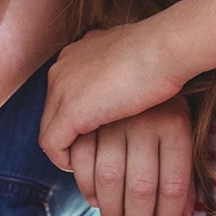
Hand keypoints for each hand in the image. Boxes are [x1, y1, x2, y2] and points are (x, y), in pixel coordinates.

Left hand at [40, 22, 190, 170]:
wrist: (165, 48)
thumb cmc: (161, 54)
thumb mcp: (131, 59)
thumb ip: (117, 71)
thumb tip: (125, 87)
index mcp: (76, 54)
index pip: (65, 92)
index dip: (79, 115)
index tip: (96, 132)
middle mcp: (62, 68)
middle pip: (53, 111)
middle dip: (69, 134)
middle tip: (90, 154)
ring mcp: (61, 88)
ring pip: (50, 128)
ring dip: (67, 149)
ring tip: (88, 165)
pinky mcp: (69, 110)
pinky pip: (52, 144)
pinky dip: (64, 159)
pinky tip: (85, 167)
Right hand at [71, 98, 193, 215]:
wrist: (149, 43)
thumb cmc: (170, 97)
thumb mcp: (184, 134)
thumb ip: (183, 185)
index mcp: (175, 125)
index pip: (174, 186)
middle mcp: (146, 121)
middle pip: (142, 187)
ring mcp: (115, 114)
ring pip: (111, 177)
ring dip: (111, 211)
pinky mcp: (88, 108)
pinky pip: (83, 156)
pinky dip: (87, 183)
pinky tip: (95, 200)